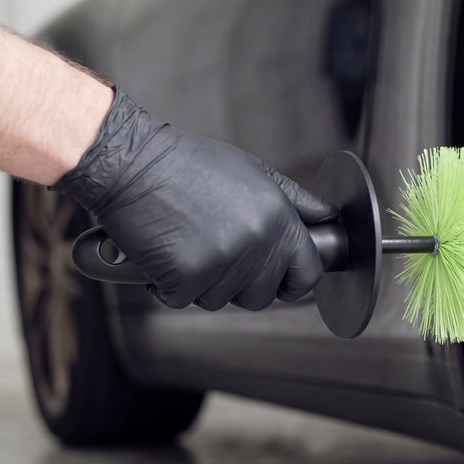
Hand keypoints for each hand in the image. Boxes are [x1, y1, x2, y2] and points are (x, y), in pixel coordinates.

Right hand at [54, 88, 337, 309]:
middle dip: (241, 284)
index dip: (292, 281)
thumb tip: (330, 219)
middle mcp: (257, 242)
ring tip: (187, 244)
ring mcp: (222, 262)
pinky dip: (169, 285)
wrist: (132, 163)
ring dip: (202, 283)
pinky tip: (164, 253)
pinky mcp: (185, 276)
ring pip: (220, 300)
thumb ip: (295, 202)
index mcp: (279, 218)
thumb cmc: (191, 166)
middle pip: (262, 296)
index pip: (307, 274)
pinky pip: (182, 299)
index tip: (279, 280)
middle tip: (215, 253)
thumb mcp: (255, 173)